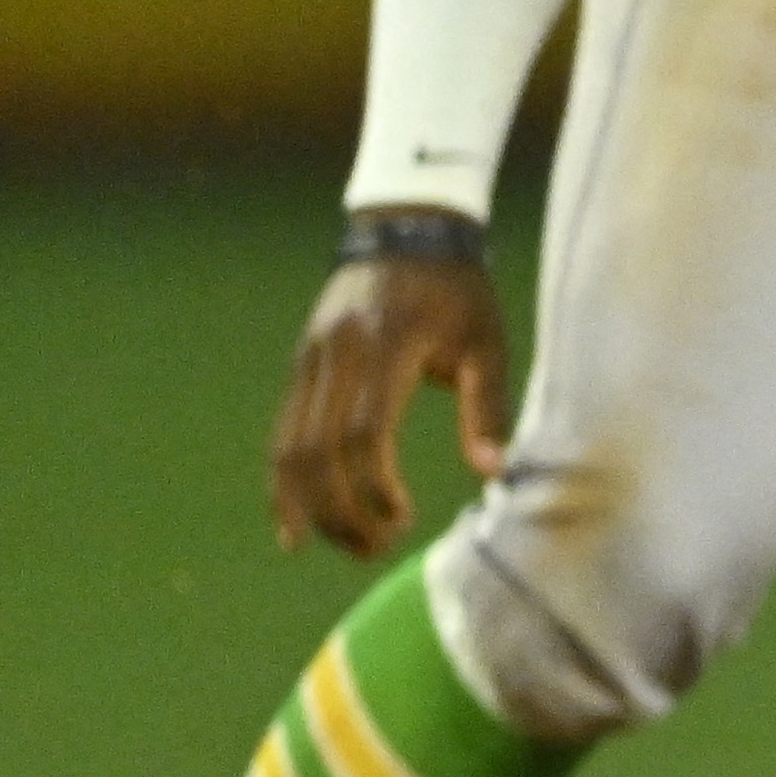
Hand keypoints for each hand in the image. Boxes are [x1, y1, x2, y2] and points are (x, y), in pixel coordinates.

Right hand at [270, 237, 511, 557]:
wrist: (406, 228)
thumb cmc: (459, 290)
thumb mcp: (486, 341)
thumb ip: (488, 405)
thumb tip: (493, 473)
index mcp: (387, 344)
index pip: (363, 431)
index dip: (373, 486)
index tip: (401, 521)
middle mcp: (337, 353)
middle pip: (318, 449)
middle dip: (341, 509)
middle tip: (376, 548)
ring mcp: (311, 358)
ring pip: (289, 446)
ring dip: (310, 506)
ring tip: (348, 545)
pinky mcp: (300, 365)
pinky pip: (282, 432)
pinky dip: (284, 482)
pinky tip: (294, 525)